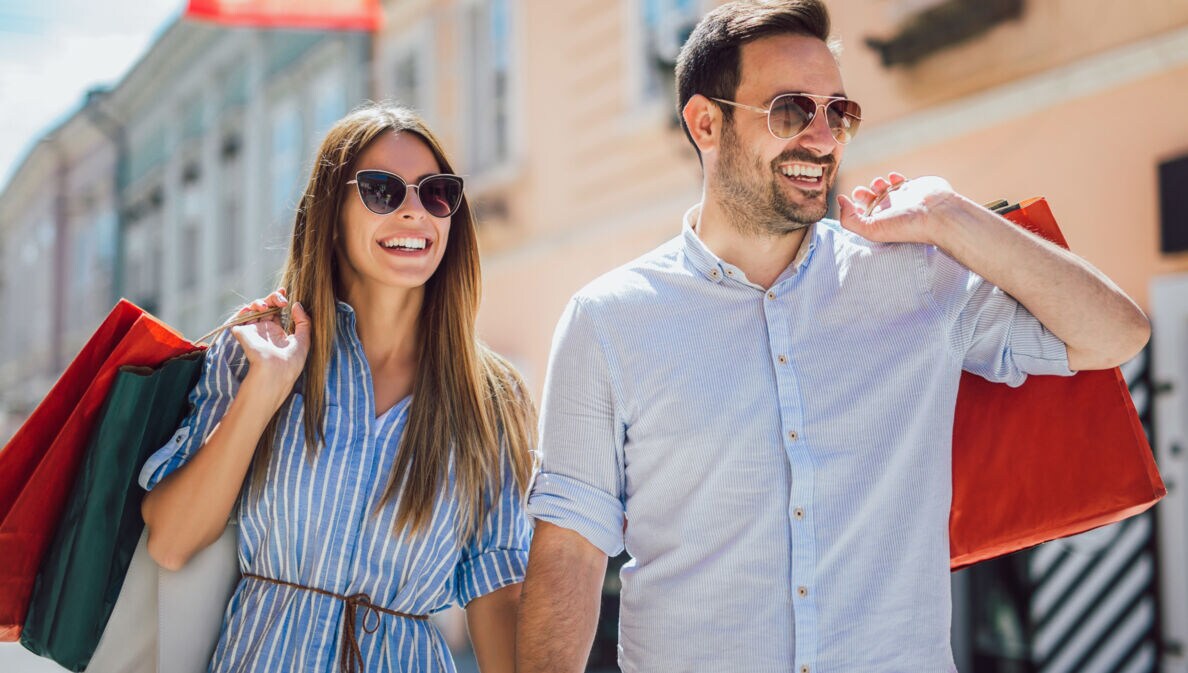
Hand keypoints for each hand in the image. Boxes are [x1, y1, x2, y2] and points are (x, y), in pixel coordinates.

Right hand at [230, 288, 310, 391]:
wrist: (276, 371)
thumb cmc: (292, 360)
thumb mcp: (304, 339)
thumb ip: (303, 321)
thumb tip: (297, 305)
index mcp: (277, 332)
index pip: (276, 311)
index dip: (279, 300)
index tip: (285, 292)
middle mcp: (264, 330)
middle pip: (266, 306)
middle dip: (273, 298)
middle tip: (282, 300)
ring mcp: (253, 331)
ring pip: (253, 308)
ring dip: (260, 302)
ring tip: (268, 306)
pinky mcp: (243, 332)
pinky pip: (240, 317)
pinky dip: (246, 310)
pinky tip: (257, 309)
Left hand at [837, 173, 954, 244]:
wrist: (937, 214)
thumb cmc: (906, 225)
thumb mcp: (870, 229)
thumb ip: (849, 218)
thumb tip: (840, 200)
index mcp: (879, 221)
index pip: (859, 214)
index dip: (851, 206)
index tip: (850, 200)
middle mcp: (889, 210)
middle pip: (868, 199)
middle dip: (862, 193)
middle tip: (863, 193)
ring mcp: (901, 197)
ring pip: (883, 187)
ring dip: (877, 182)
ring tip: (880, 185)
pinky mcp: (914, 186)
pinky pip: (900, 179)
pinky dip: (894, 177)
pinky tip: (895, 179)